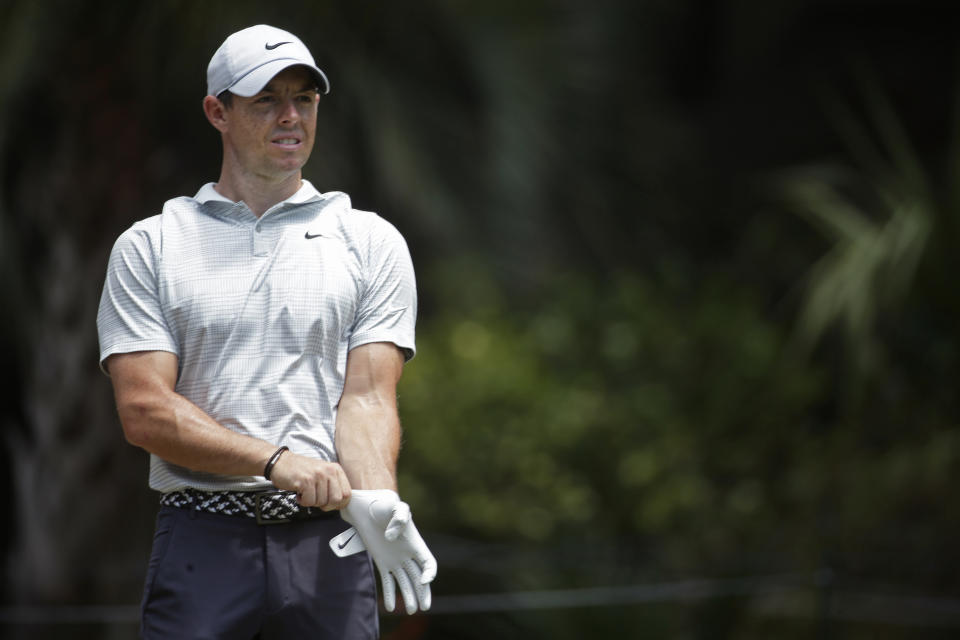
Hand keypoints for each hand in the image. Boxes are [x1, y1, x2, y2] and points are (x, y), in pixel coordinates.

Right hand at [267, 451, 350, 509]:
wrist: (280, 462)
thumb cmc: (301, 470)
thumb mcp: (322, 474)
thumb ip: (333, 486)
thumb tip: (340, 504)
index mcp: (335, 470)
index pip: (347, 494)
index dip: (338, 503)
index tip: (329, 503)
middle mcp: (329, 471)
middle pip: (336, 500)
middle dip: (325, 505)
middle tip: (315, 498)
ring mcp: (317, 475)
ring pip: (321, 502)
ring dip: (311, 501)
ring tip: (305, 492)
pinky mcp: (305, 481)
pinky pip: (309, 501)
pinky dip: (302, 501)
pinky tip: (299, 492)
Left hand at [333, 489, 436, 613]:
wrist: (364, 507)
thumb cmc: (383, 504)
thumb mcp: (394, 506)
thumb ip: (399, 518)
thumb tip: (392, 537)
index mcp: (415, 542)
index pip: (428, 562)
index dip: (429, 573)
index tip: (424, 580)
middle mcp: (407, 553)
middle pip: (419, 577)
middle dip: (423, 592)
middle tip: (424, 608)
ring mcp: (395, 558)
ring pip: (405, 581)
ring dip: (409, 596)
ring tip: (411, 611)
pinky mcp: (381, 561)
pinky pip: (387, 581)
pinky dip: (389, 594)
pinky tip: (389, 607)